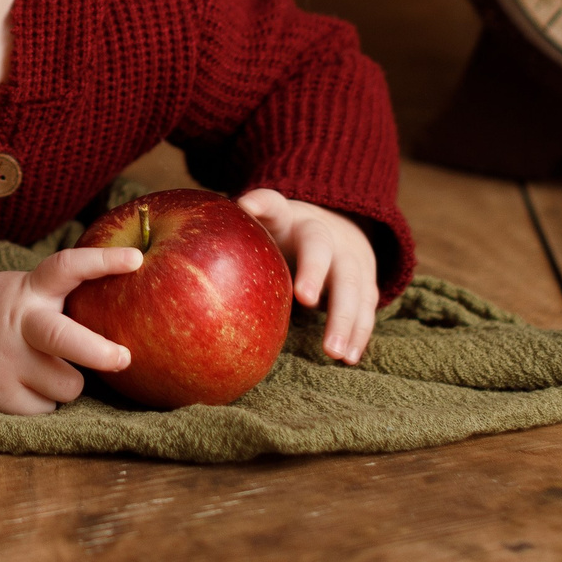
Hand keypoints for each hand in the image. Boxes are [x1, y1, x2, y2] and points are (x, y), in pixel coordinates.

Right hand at [0, 246, 141, 413]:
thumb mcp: (22, 291)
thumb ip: (60, 300)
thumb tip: (124, 314)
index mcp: (28, 292)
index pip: (66, 267)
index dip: (102, 261)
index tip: (136, 260)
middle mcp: (20, 326)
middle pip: (66, 340)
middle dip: (100, 352)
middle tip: (124, 358)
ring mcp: (10, 364)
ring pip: (70, 385)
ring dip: (68, 381)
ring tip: (44, 368)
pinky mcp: (2, 398)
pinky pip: (48, 407)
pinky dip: (44, 399)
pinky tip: (23, 383)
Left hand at [236, 190, 378, 364]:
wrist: (336, 228)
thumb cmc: (283, 236)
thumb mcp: (262, 227)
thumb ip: (237, 234)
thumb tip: (195, 250)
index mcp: (288, 218)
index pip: (271, 204)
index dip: (260, 204)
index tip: (247, 208)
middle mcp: (323, 233)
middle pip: (320, 248)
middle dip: (313, 271)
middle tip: (304, 299)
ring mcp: (350, 256)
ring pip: (352, 283)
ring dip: (344, 317)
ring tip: (333, 352)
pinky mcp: (366, 281)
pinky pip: (367, 306)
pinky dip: (360, 332)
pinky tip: (349, 358)